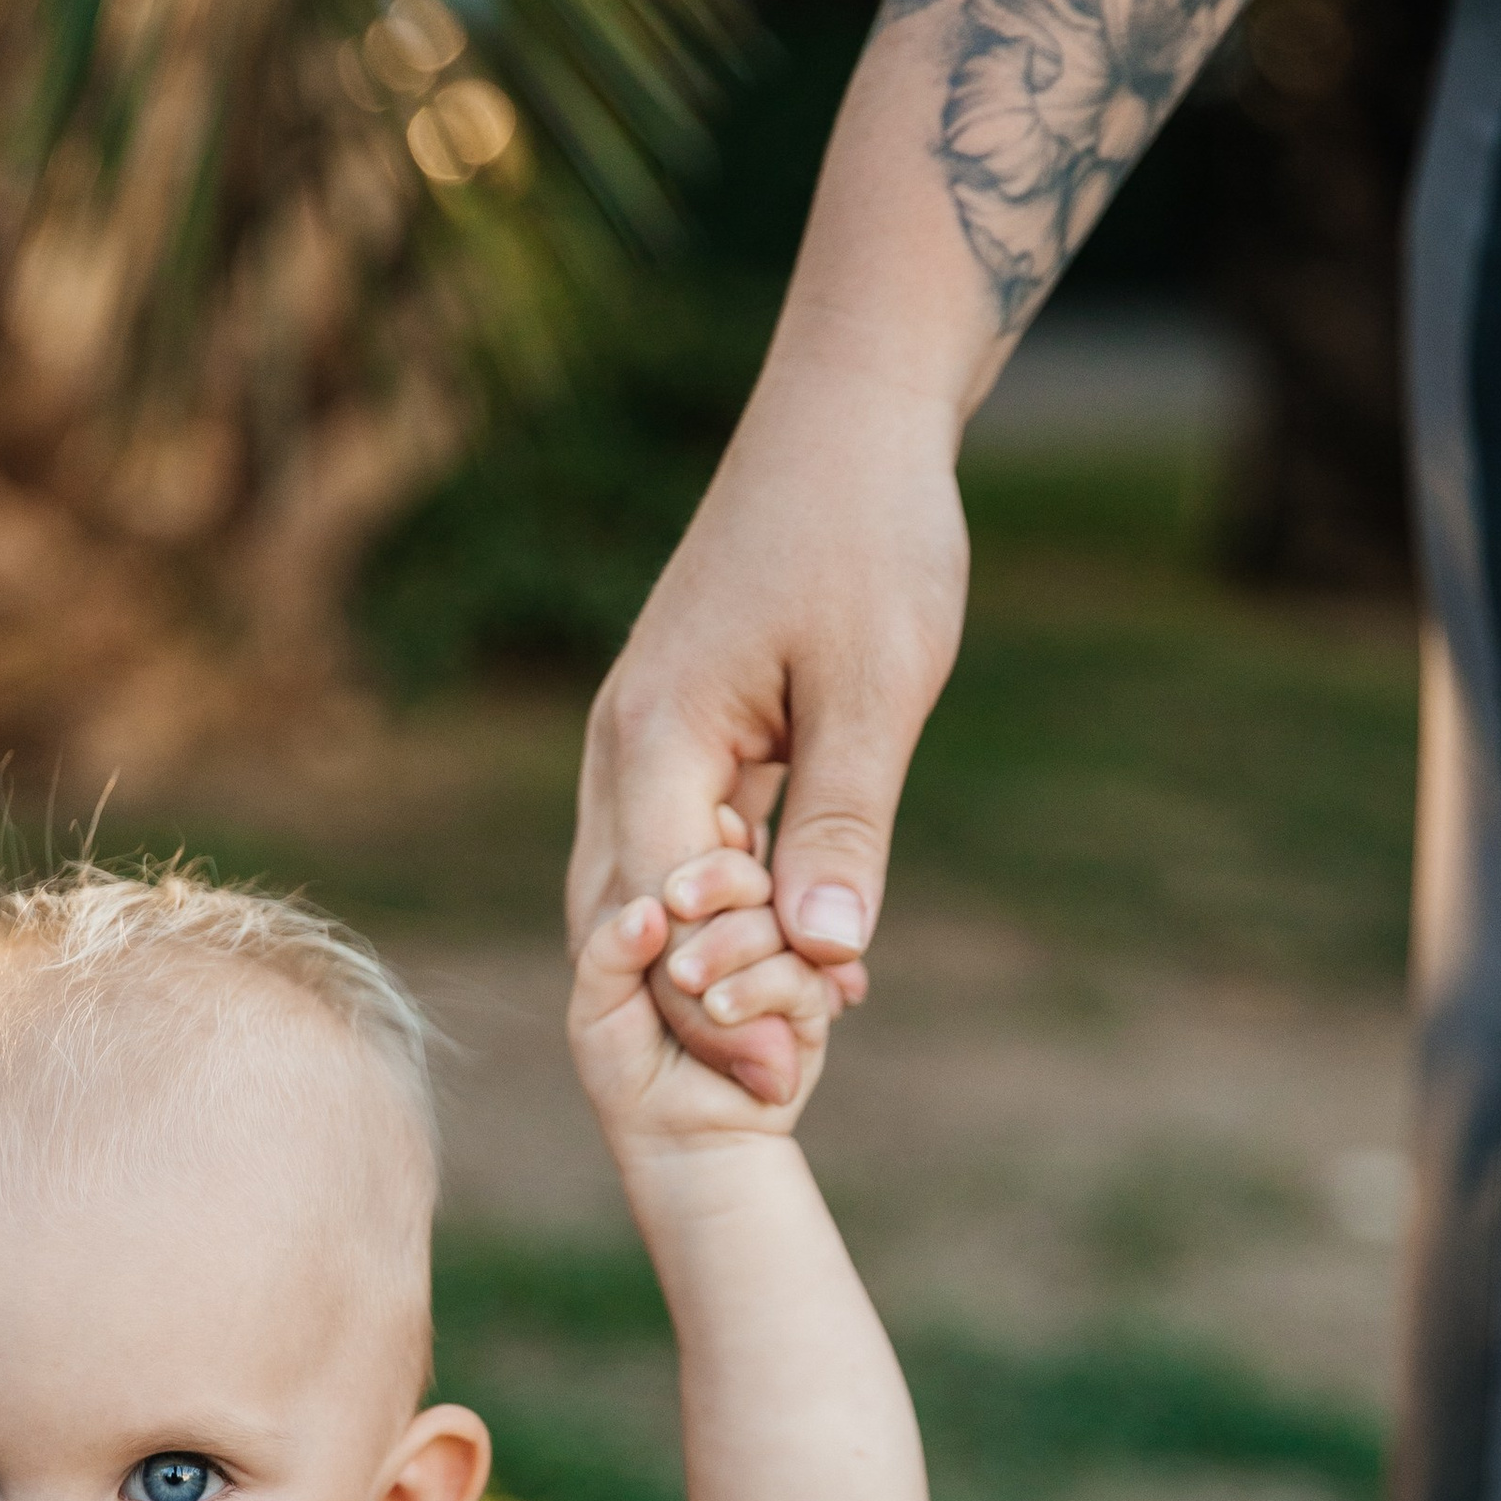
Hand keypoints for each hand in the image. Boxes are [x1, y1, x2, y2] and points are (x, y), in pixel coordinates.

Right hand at [569, 360, 969, 1101]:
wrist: (853, 419)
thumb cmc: (870, 536)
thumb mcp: (876, 691)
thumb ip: (842, 827)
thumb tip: (825, 957)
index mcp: (653, 738)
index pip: (656, 914)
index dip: (716, 1001)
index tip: (791, 1074)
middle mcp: (624, 747)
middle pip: (627, 919)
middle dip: (701, 1004)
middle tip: (789, 1081)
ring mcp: (646, 739)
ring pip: (651, 891)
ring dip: (716, 962)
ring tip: (798, 1033)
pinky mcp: (685, 731)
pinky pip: (686, 846)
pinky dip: (731, 906)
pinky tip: (800, 948)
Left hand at [569, 818, 842, 1162]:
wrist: (682, 1140)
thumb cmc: (628, 1066)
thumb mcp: (597, 1007)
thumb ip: (608, 953)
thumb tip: (648, 911)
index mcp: (680, 904)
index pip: (694, 842)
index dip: (690, 847)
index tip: (671, 872)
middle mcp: (732, 918)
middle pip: (743, 864)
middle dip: (715, 881)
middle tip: (680, 901)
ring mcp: (774, 952)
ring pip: (773, 913)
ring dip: (731, 946)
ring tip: (696, 992)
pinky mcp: (808, 996)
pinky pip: (797, 972)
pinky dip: (759, 989)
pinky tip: (724, 1011)